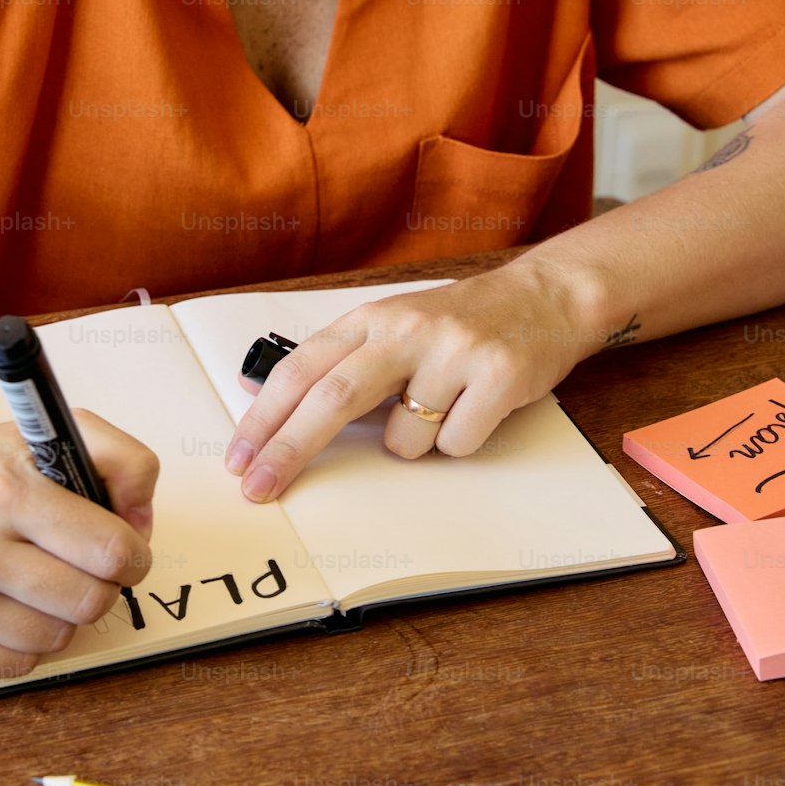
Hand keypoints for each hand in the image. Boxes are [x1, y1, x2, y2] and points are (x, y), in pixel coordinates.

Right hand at [0, 410, 157, 677]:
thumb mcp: (55, 433)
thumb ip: (123, 462)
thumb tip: (141, 526)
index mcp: (5, 490)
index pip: (108, 550)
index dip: (133, 554)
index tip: (126, 550)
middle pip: (88, 602)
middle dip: (102, 584)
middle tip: (84, 564)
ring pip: (56, 639)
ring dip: (62, 612)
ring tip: (39, 576)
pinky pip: (18, 664)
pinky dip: (26, 639)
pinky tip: (8, 600)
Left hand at [224, 262, 591, 501]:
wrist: (546, 297)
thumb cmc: (459, 322)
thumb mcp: (391, 324)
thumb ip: (337, 358)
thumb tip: (260, 393)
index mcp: (372, 316)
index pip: (302, 368)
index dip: (264, 416)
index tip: (238, 457)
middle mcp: (407, 328)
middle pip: (333, 397)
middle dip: (290, 449)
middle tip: (259, 489)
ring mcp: (454, 351)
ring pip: (403, 438)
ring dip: (411, 443)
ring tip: (441, 408)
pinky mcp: (498, 376)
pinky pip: (455, 444)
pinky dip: (458, 441)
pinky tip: (476, 408)